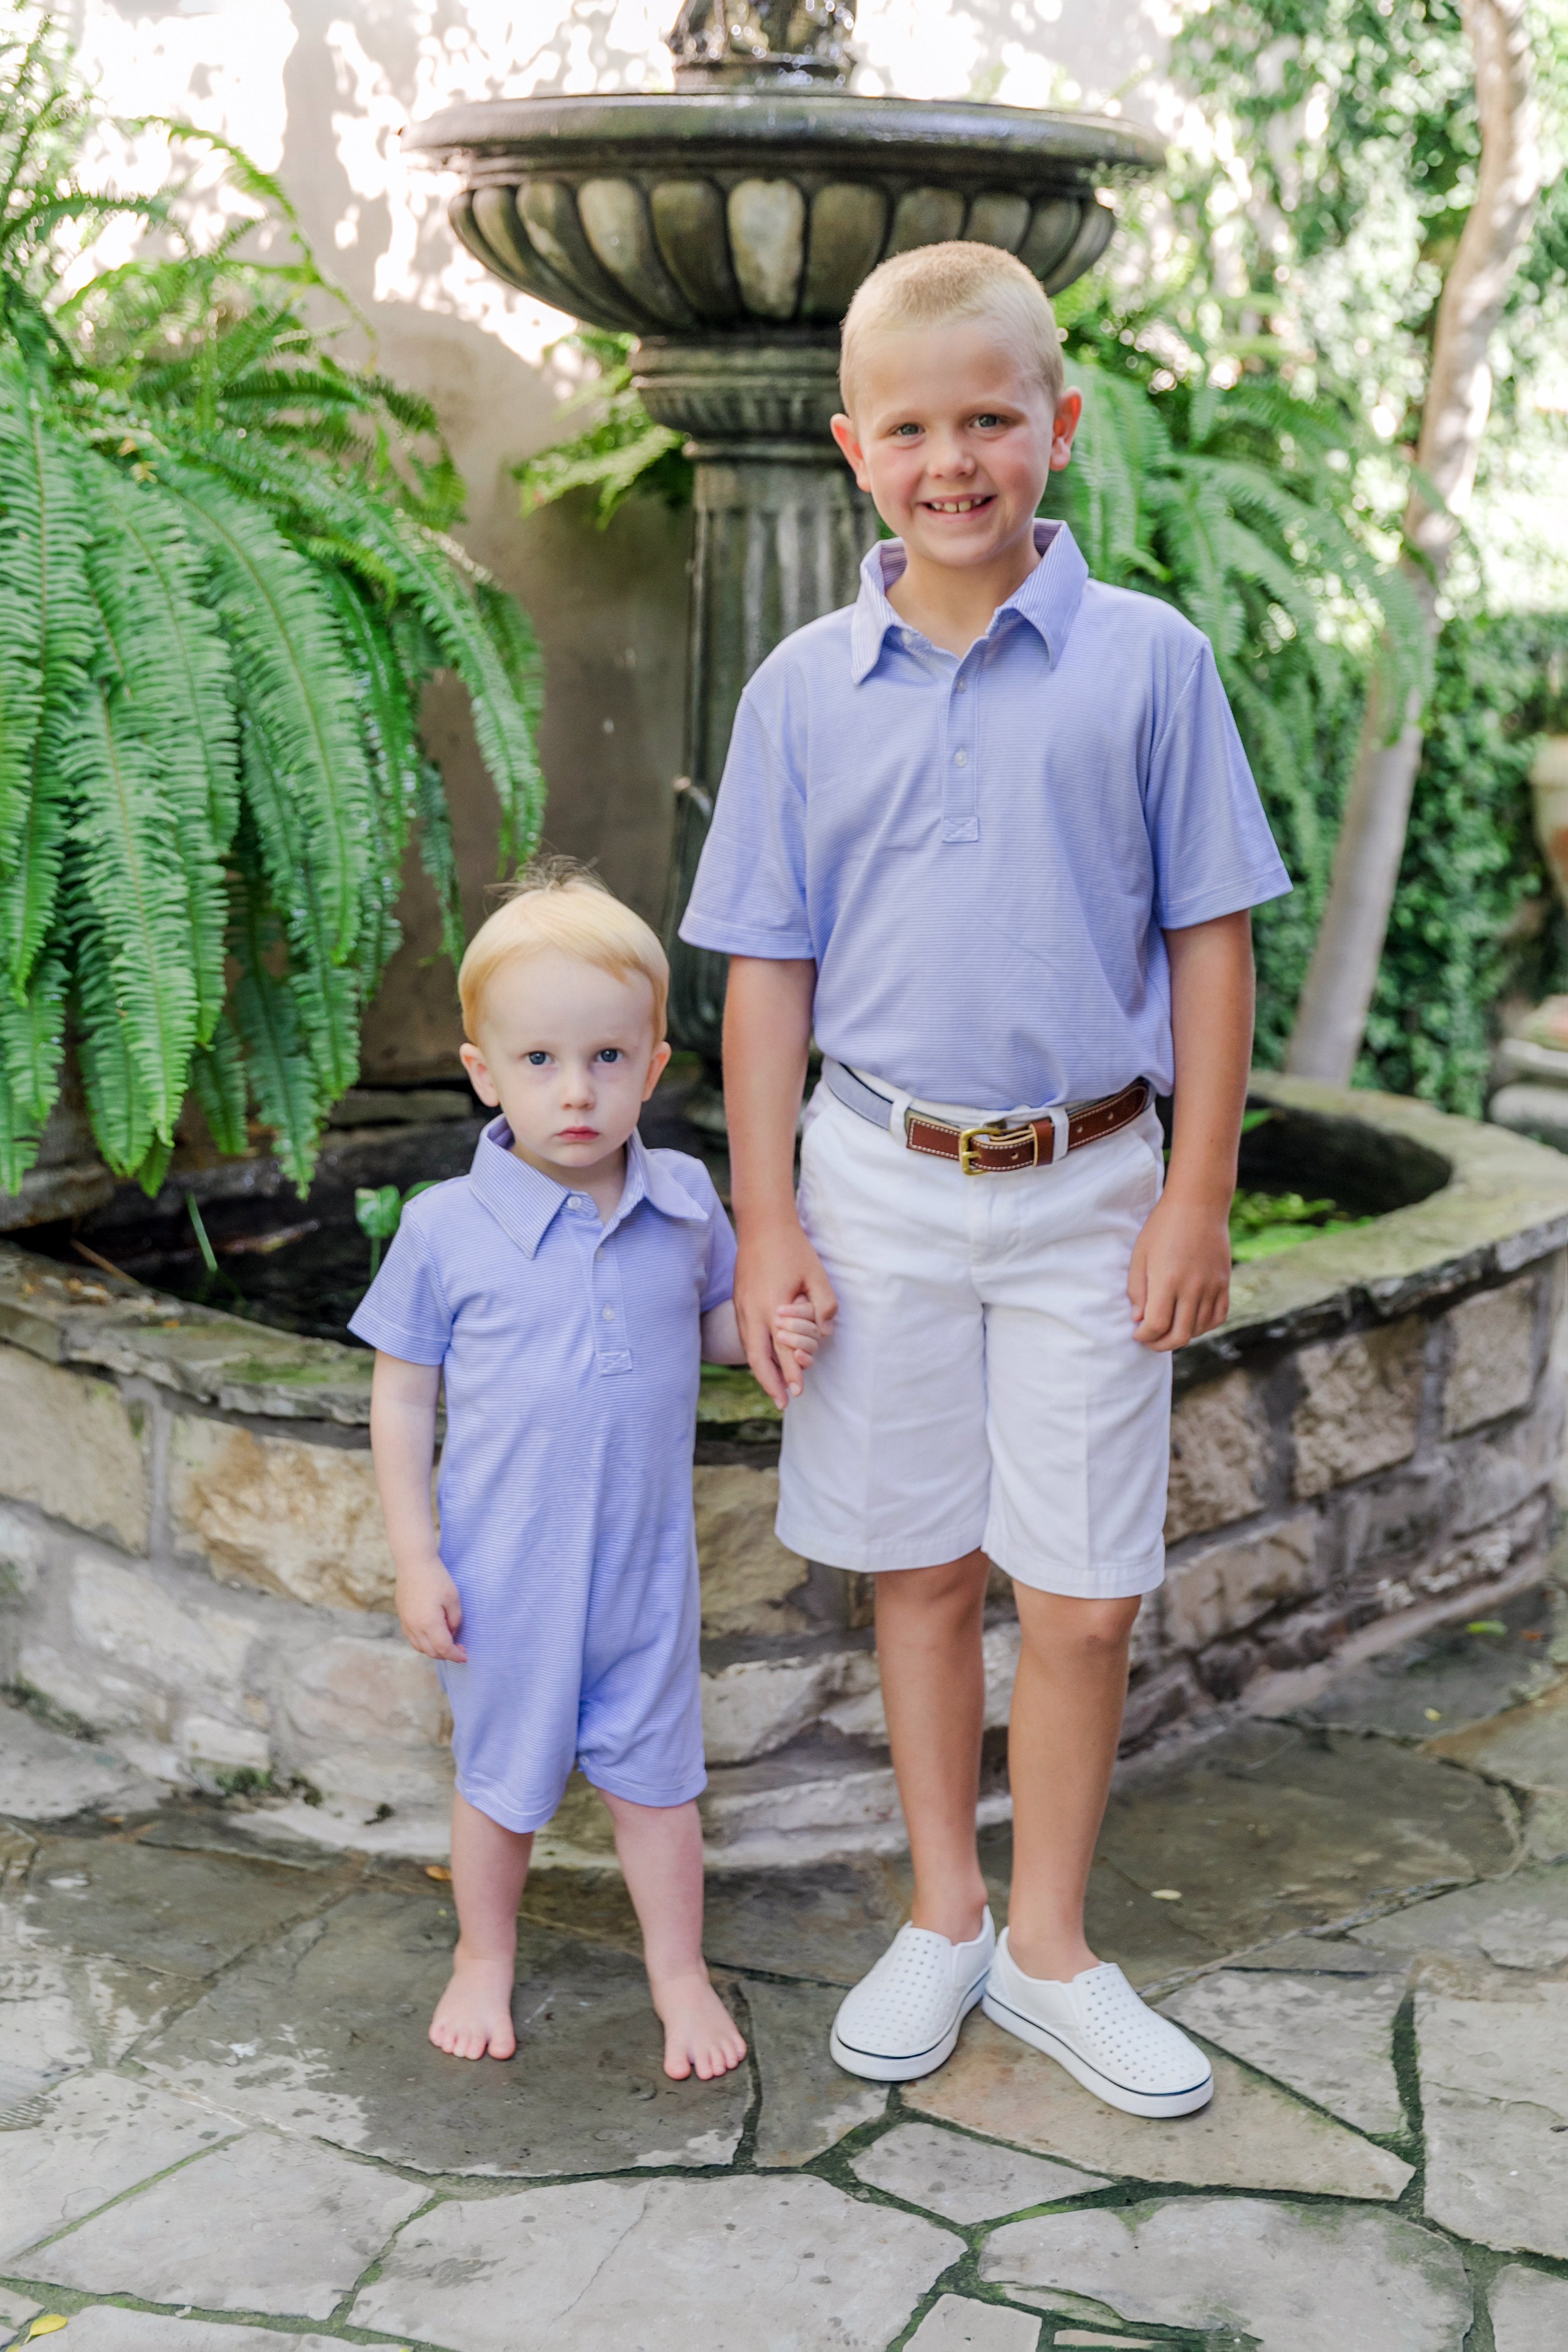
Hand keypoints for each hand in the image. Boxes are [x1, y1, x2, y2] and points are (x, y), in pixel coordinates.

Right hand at [397, 1553, 466, 1661]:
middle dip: (446, 1655)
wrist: (414, 1563)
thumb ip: (455, 1620)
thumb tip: (451, 1633)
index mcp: (429, 1623)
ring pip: (420, 1647)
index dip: (455, 1655)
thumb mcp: (453, 1598)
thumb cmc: (436, 1578)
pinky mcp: (402, 1617)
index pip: (443, 1648)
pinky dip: (423, 1643)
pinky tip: (432, 1636)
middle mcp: (415, 1627)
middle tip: (459, 1649)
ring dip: (434, 1650)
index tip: (465, 1656)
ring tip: (446, 1643)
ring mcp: (406, 1623)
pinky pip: (412, 1638)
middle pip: (431, 1652)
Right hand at [735, 1219, 836, 1408]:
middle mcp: (753, 1312)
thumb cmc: (793, 1249)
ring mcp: (742, 1307)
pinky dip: (754, 1353)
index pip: (782, 1351)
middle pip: (758, 1359)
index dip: (791, 1374)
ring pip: (749, 1349)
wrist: (762, 1225)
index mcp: (772, 1307)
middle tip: (781, 1403)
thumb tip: (824, 1332)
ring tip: (773, 1388)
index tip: (797, 1394)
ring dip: (761, 1371)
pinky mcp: (739, 1302)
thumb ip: (824, 1305)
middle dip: (769, 1384)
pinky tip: (763, 1359)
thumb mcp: (816, 1275)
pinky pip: (746, 1336)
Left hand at [1128, 1187, 1230, 1351]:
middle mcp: (1192, 1288)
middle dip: (1160, 1344)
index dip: (1144, 1335)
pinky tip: (1191, 1321)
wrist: (1198, 1204)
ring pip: (1199, 1329)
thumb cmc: (1162, 1226)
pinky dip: (1204, 1326)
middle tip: (1150, 1340)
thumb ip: (1137, 1290)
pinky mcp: (1224, 1283)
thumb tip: (1139, 1320)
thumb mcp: (1140, 1255)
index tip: (1137, 1333)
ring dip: (1181, 1335)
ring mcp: (1212, 1286)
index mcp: (1167, 1280)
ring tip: (1168, 1328)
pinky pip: (1218, 1317)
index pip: (1156, 1325)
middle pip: (1179, 1335)